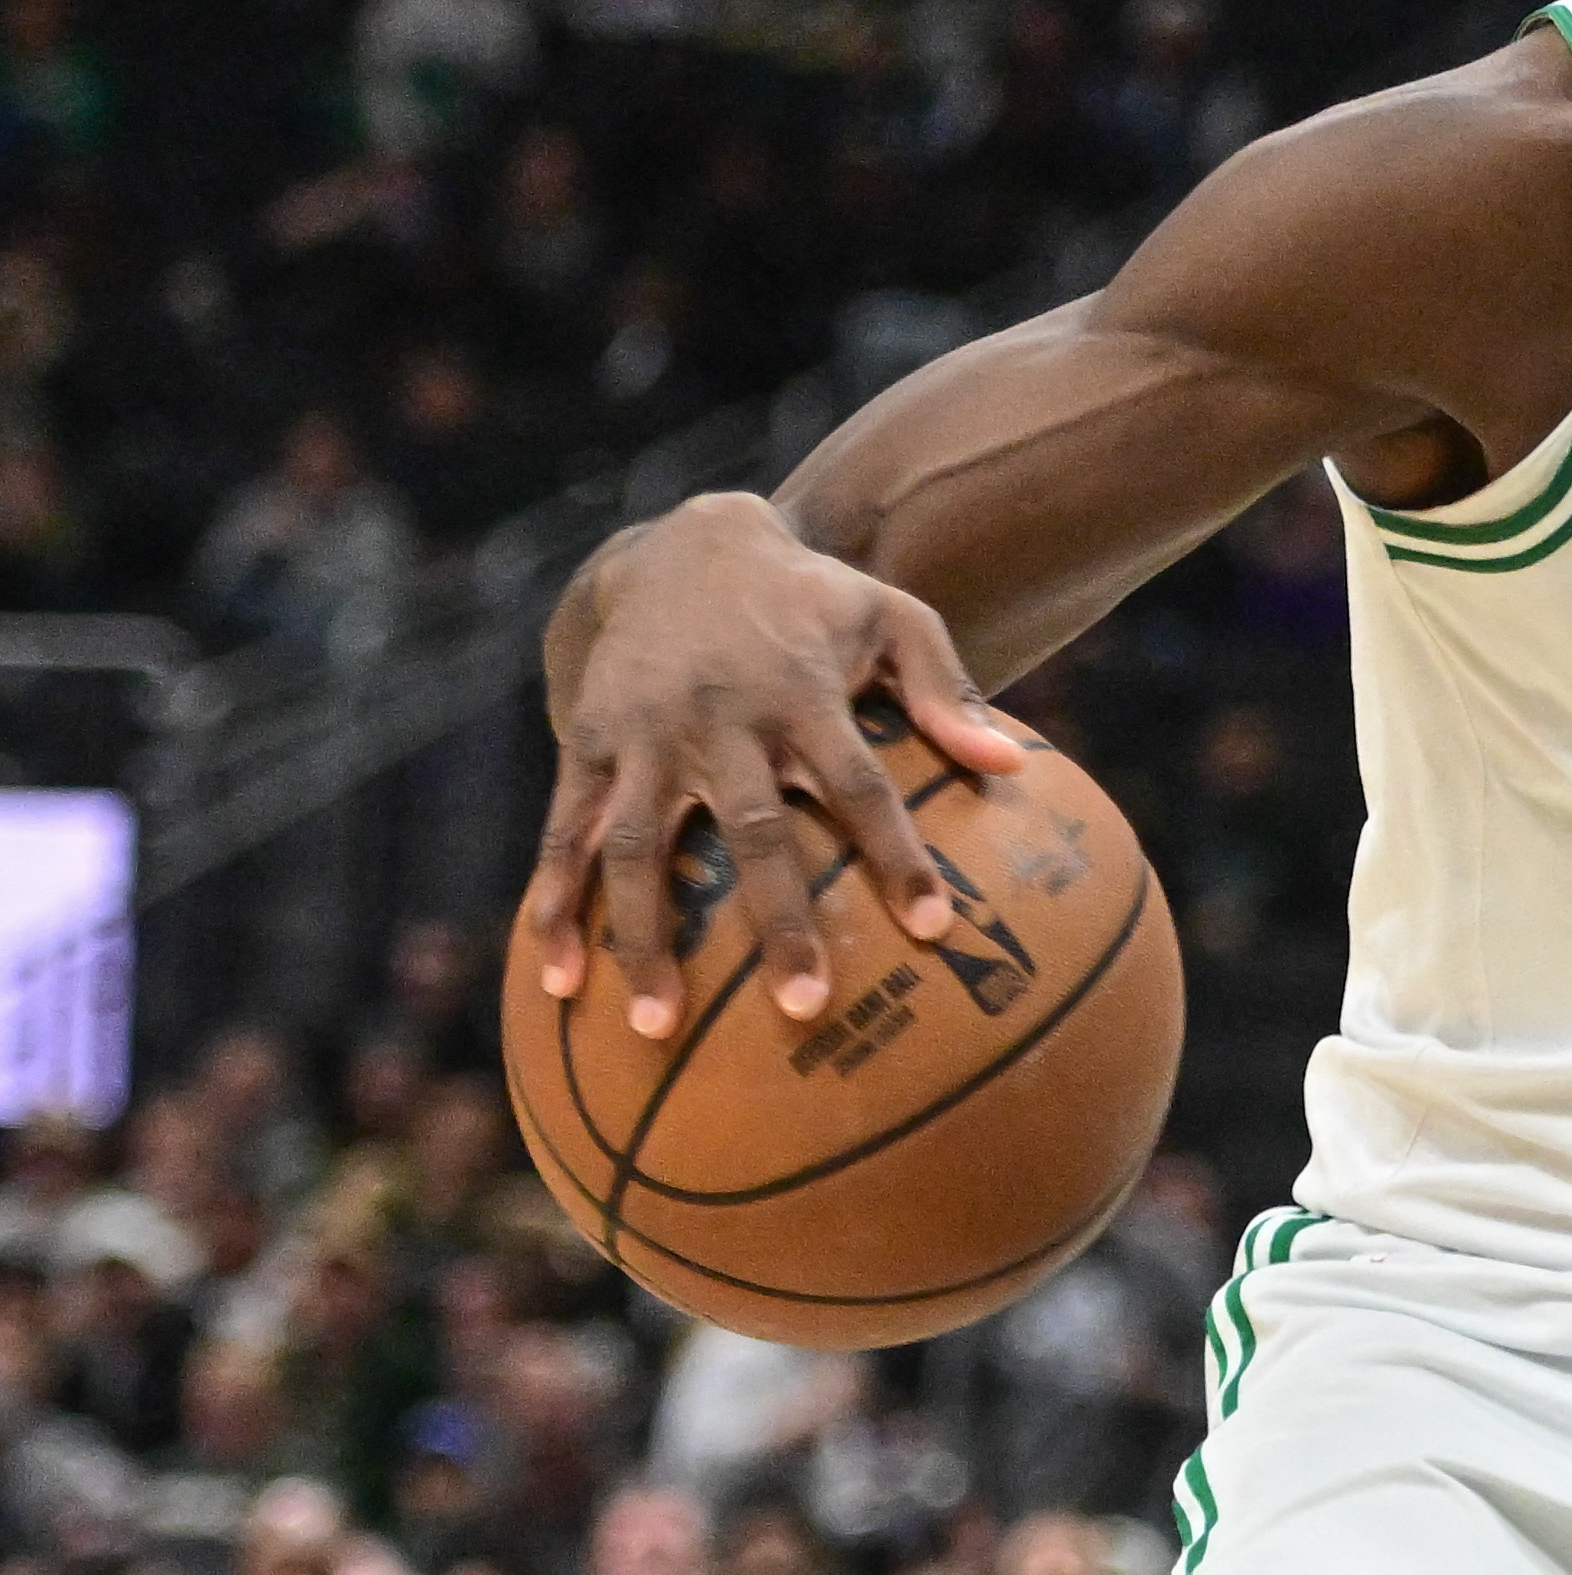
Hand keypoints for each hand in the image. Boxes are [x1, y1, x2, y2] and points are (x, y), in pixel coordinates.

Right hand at [522, 491, 1028, 1040]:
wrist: (685, 544)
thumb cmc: (811, 599)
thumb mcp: (893, 616)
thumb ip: (948, 691)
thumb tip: (1012, 766)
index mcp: (803, 694)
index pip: (861, 785)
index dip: (898, 856)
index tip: (935, 927)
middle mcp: (721, 719)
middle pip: (753, 833)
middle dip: (778, 923)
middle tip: (806, 1008)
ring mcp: (645, 734)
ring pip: (637, 848)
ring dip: (642, 938)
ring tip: (654, 1029)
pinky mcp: (588, 742)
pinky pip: (565, 833)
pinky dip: (555, 902)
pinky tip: (556, 978)